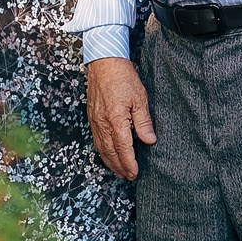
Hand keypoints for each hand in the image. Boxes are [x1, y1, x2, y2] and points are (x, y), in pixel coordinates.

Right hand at [85, 57, 155, 180]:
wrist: (104, 63)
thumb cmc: (123, 78)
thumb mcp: (140, 99)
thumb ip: (144, 122)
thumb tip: (149, 141)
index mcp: (115, 120)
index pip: (123, 148)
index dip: (129, 163)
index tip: (134, 173)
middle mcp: (102, 123)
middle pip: (110, 152)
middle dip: (119, 166)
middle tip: (128, 177)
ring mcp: (94, 120)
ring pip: (101, 147)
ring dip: (110, 161)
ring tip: (119, 171)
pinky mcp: (92, 116)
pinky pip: (96, 139)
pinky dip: (102, 151)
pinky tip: (108, 154)